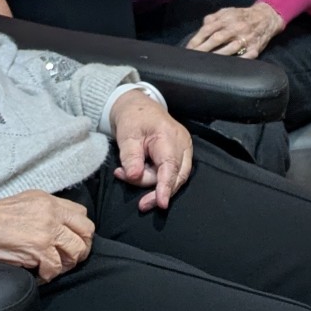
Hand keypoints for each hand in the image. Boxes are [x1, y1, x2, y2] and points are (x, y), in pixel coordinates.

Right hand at [0, 191, 93, 281]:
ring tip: (53, 268)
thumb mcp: (24, 203)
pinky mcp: (38, 249)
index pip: (82, 214)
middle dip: (82, 248)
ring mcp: (47, 231)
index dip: (80, 231)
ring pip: (76, 251)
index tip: (72, 241)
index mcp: (49, 201)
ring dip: (66, 264)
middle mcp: (52, 213)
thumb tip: (59, 227)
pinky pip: (55, 268)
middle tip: (69, 259)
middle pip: (87, 232)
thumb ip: (45, 212)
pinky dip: (48, 276)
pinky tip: (39, 275)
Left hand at [110, 90, 193, 210]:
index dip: (166, 186)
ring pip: (175, 177)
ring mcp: (185, 149)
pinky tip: (140, 171)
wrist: (139, 107)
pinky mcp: (183, 154)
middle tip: (128, 184)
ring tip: (127, 172)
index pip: (170, 166)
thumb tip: (134, 176)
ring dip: (151, 182)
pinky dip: (156, 178)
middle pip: (175, 176)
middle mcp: (183, 143)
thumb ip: (130, 157)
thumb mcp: (125, 135)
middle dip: (154, 189)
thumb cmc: (132, 119)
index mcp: (168, 135)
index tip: (161, 203)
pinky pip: (174, 173)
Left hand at [187, 1, 284, 58]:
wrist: (267, 17)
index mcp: (227, 19)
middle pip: (217, 39)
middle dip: (203, 49)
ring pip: (230, 48)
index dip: (197, 40)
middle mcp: (236, 28)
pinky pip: (246, 57)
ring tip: (206, 64)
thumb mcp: (227, 11)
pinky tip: (227, 67)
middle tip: (192, 58)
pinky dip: (237, 62)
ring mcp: (246, 38)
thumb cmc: (242, 16)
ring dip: (217, 57)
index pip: (208, 29)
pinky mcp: (255, 48)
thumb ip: (213, 17)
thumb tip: (202, 26)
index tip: (188, 49)